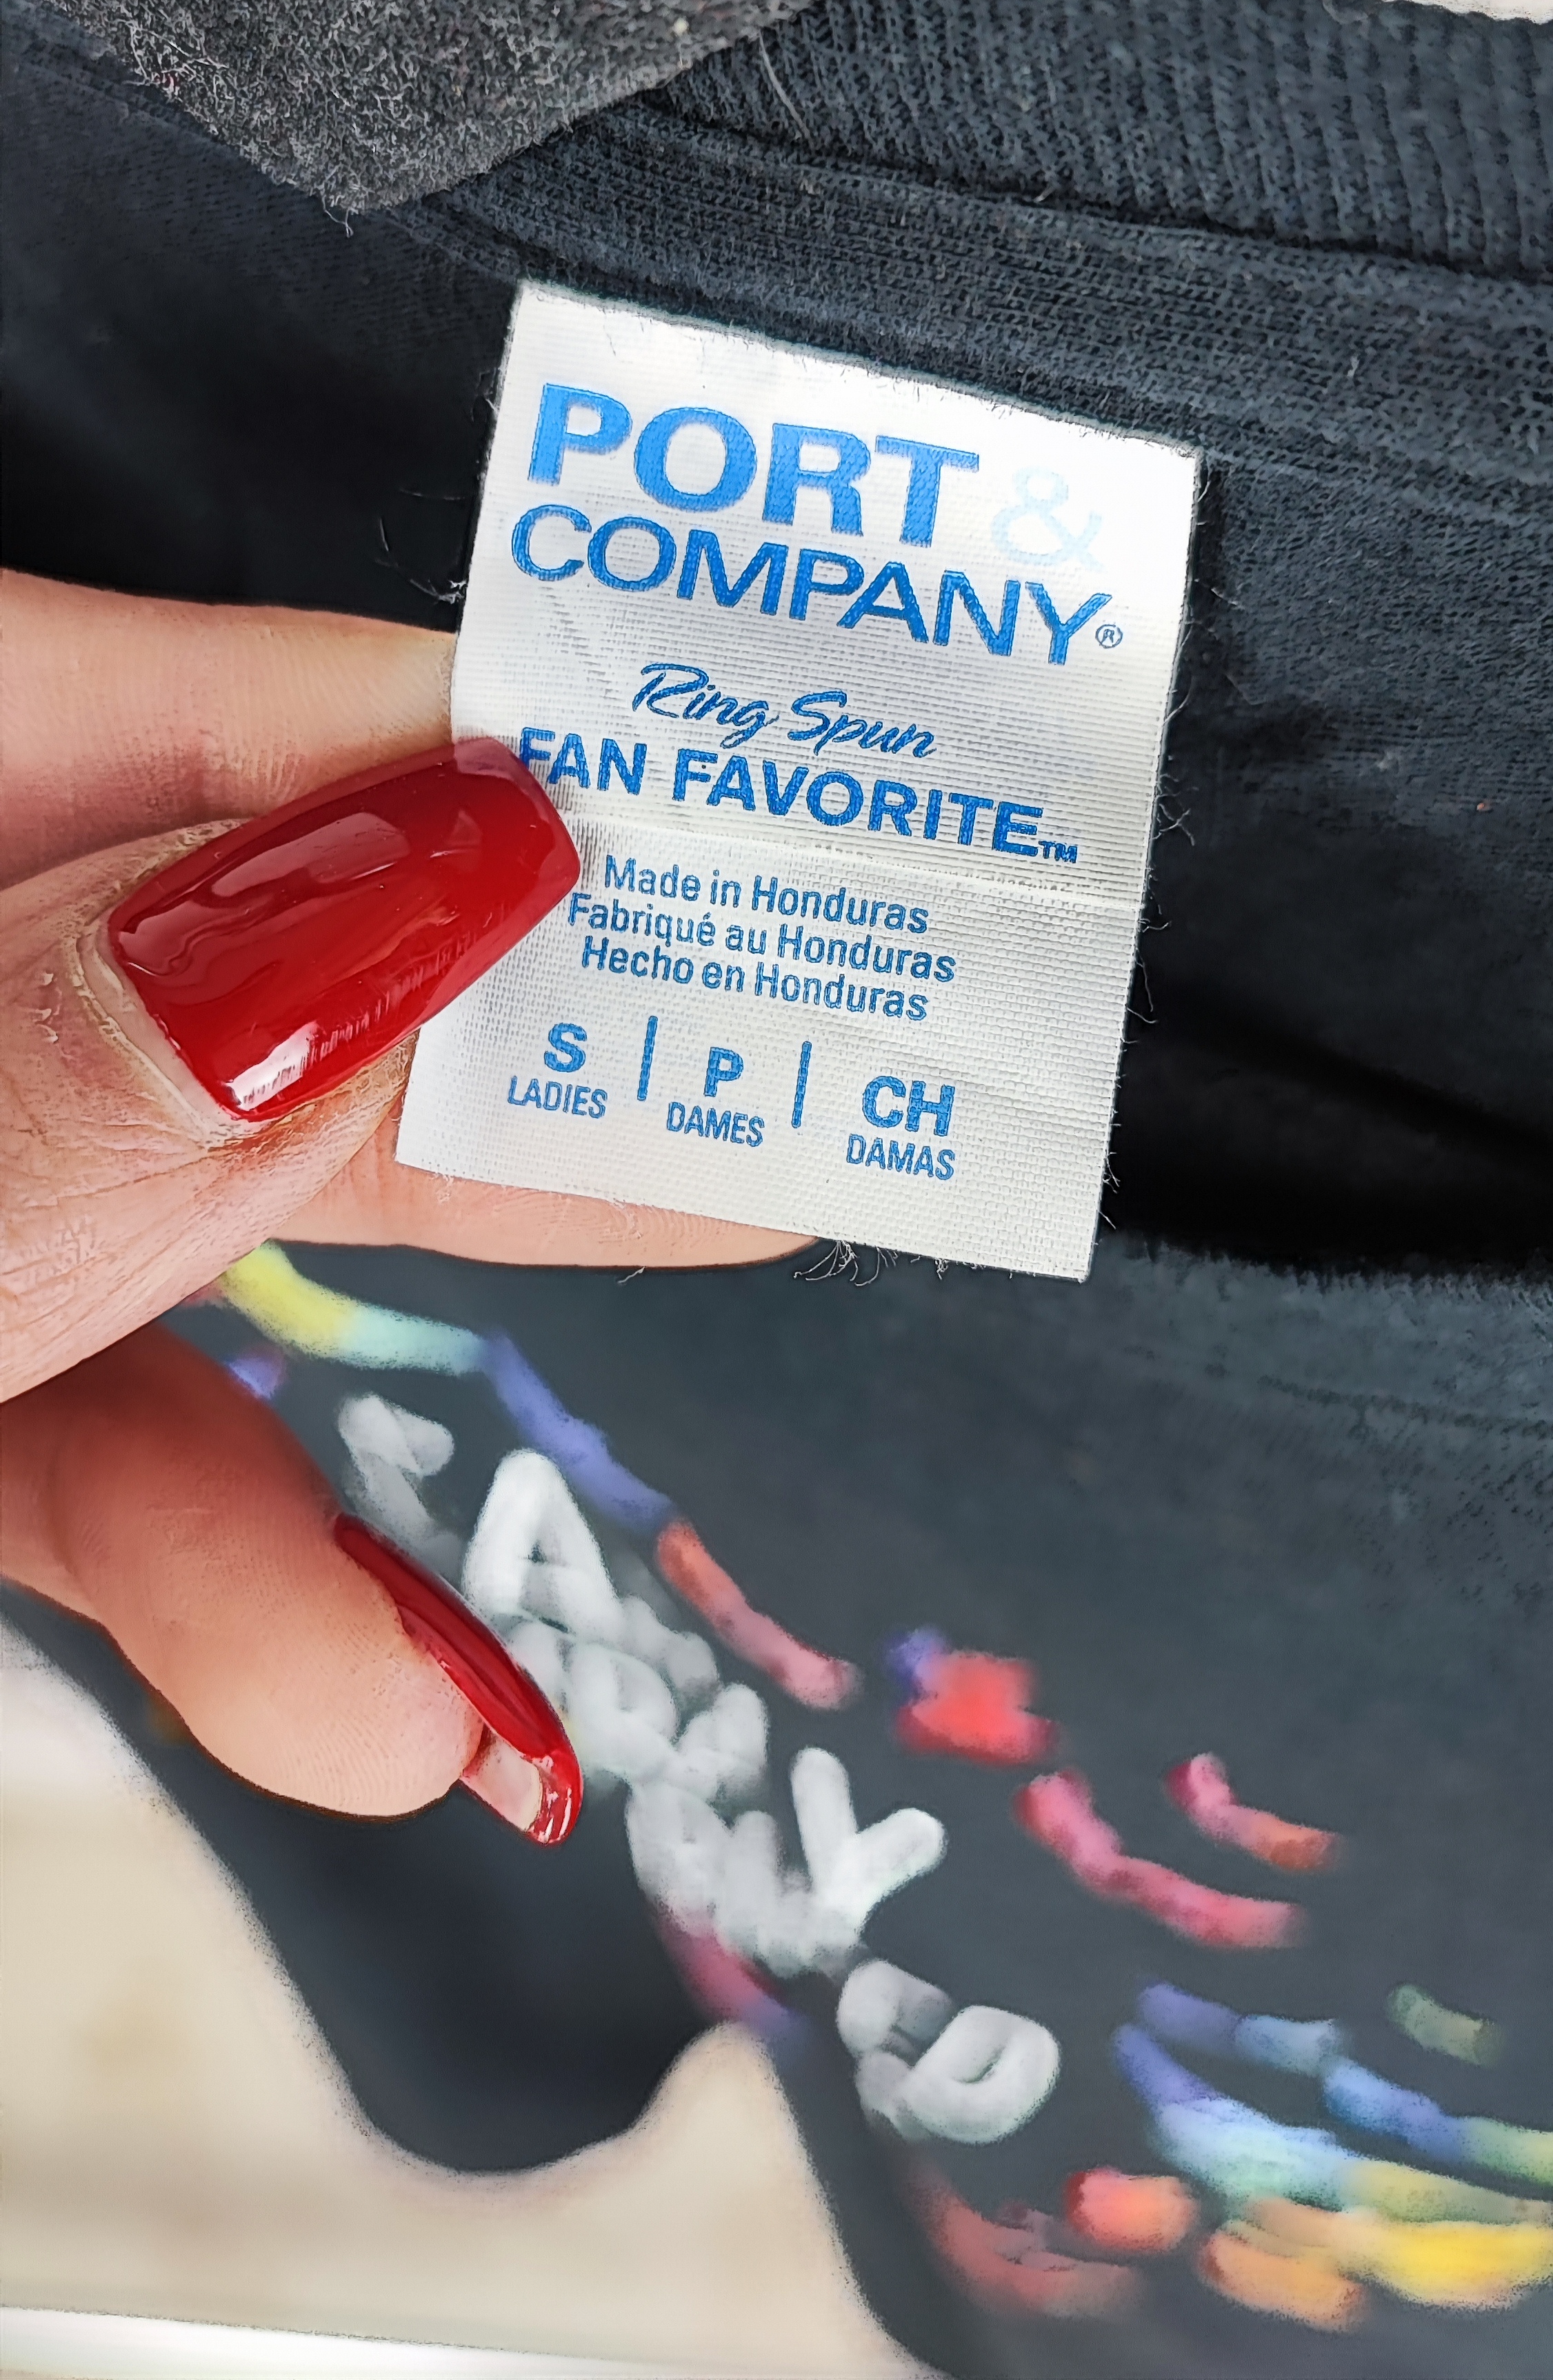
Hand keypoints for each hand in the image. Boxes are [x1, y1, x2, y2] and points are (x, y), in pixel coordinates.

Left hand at [1, 574, 799, 1824]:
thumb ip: (83, 1067)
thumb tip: (448, 874)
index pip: (159, 707)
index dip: (453, 744)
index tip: (728, 788)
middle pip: (220, 974)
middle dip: (503, 1074)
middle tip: (808, 1084)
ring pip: (155, 1239)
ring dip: (358, 1426)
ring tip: (603, 1480)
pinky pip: (70, 1438)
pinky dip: (217, 1562)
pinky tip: (370, 1704)